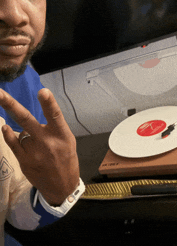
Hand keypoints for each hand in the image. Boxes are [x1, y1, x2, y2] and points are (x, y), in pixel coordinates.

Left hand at [0, 88, 79, 205]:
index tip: (42, 91)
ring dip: (26, 133)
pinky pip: (12, 142)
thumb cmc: (67, 159)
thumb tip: (36, 117)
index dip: (49, 103)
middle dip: (11, 105)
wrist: (62, 187)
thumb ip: (55, 128)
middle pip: (26, 120)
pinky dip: (8, 134)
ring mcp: (33, 152)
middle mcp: (47, 142)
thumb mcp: (68, 141)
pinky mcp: (24, 161)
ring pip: (21, 132)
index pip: (55, 116)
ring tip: (37, 145)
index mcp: (62, 135)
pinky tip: (6, 128)